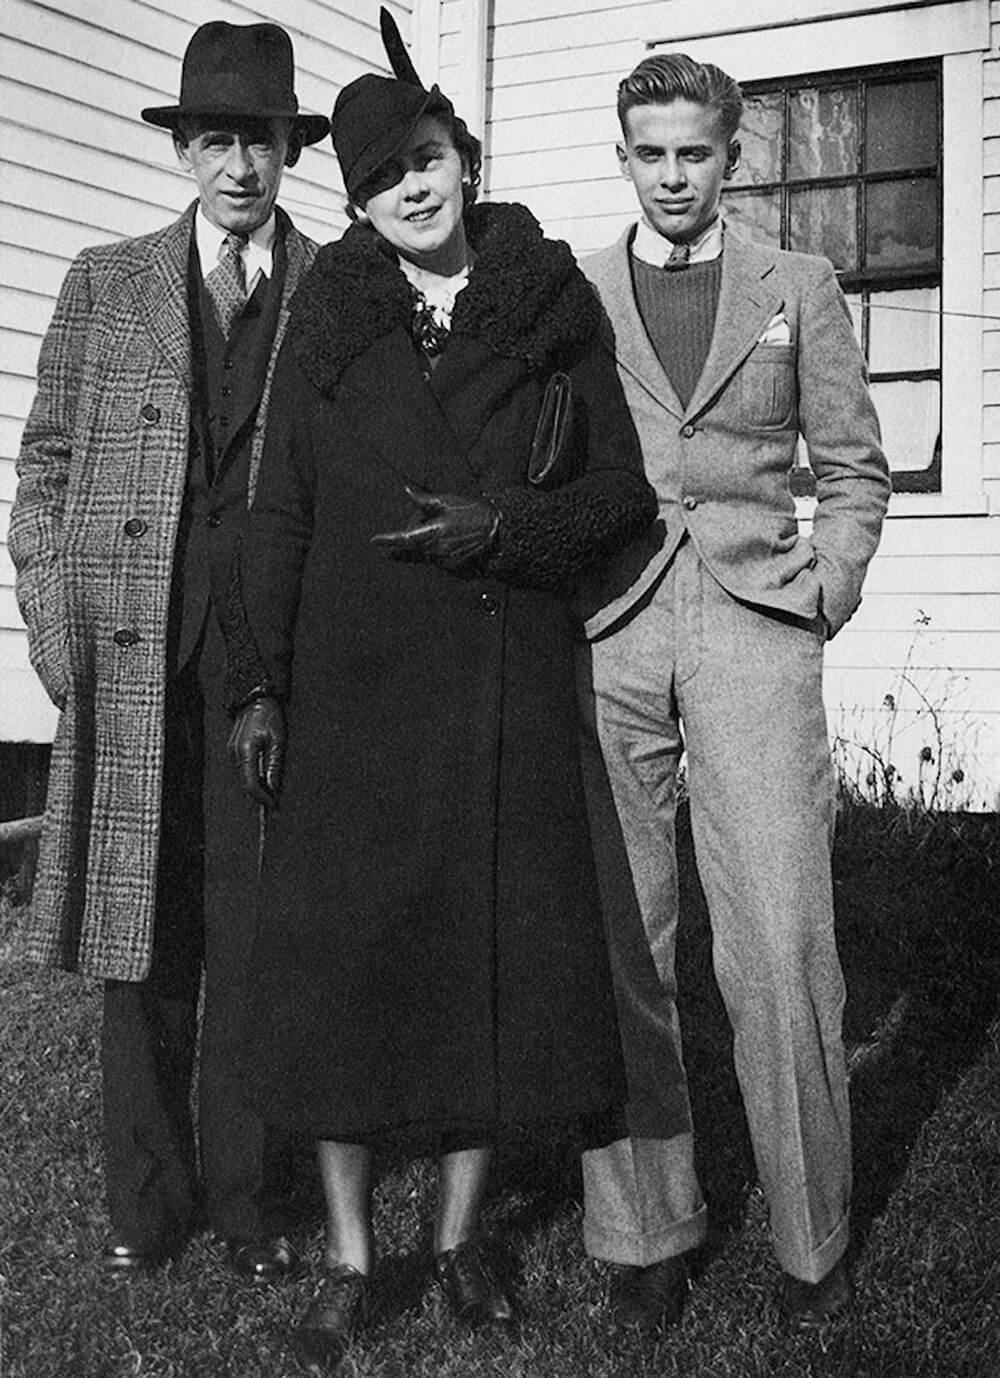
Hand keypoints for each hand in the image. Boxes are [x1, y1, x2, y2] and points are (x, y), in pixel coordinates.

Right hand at [228, 696, 285, 808]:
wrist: (256, 699)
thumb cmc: (270, 717)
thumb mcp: (278, 741)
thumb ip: (274, 765)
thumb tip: (273, 787)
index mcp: (245, 752)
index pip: (250, 784)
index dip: (262, 797)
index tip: (273, 804)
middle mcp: (235, 754)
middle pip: (245, 783)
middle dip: (259, 794)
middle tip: (275, 801)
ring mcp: (232, 751)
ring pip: (243, 777)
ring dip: (256, 785)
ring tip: (272, 791)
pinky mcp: (234, 749)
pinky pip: (243, 768)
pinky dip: (253, 776)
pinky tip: (264, 777)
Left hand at [371, 484, 498, 569]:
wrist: (496, 530)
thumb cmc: (472, 512)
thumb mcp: (447, 501)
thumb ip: (424, 500)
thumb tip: (406, 491)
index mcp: (433, 532)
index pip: (404, 538)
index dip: (388, 540)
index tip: (374, 541)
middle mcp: (436, 550)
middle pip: (414, 548)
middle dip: (414, 537)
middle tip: (429, 523)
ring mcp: (445, 561)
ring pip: (426, 554)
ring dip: (428, 544)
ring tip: (447, 530)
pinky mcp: (454, 568)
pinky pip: (439, 560)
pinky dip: (440, 551)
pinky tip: (452, 541)